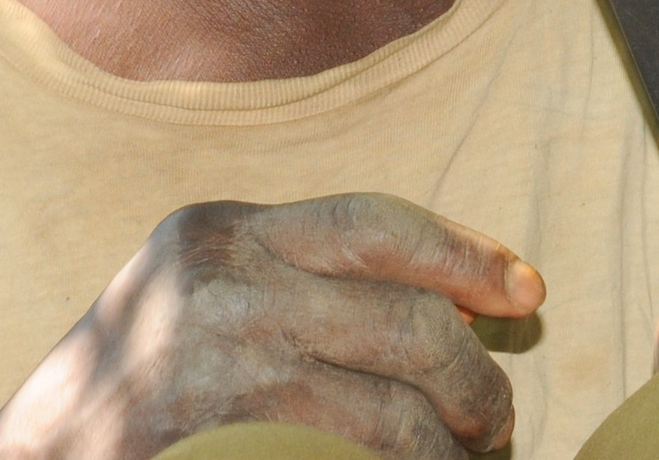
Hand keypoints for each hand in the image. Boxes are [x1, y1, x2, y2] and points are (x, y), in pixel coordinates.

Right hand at [0, 193, 545, 459]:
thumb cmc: (132, 398)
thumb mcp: (202, 302)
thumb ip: (300, 285)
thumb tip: (457, 300)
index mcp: (219, 228)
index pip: (375, 221)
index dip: (465, 253)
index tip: (526, 292)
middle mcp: (217, 277)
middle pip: (404, 313)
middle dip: (475, 376)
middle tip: (498, 424)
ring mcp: (214, 363)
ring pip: (394, 404)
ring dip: (452, 447)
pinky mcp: (220, 439)